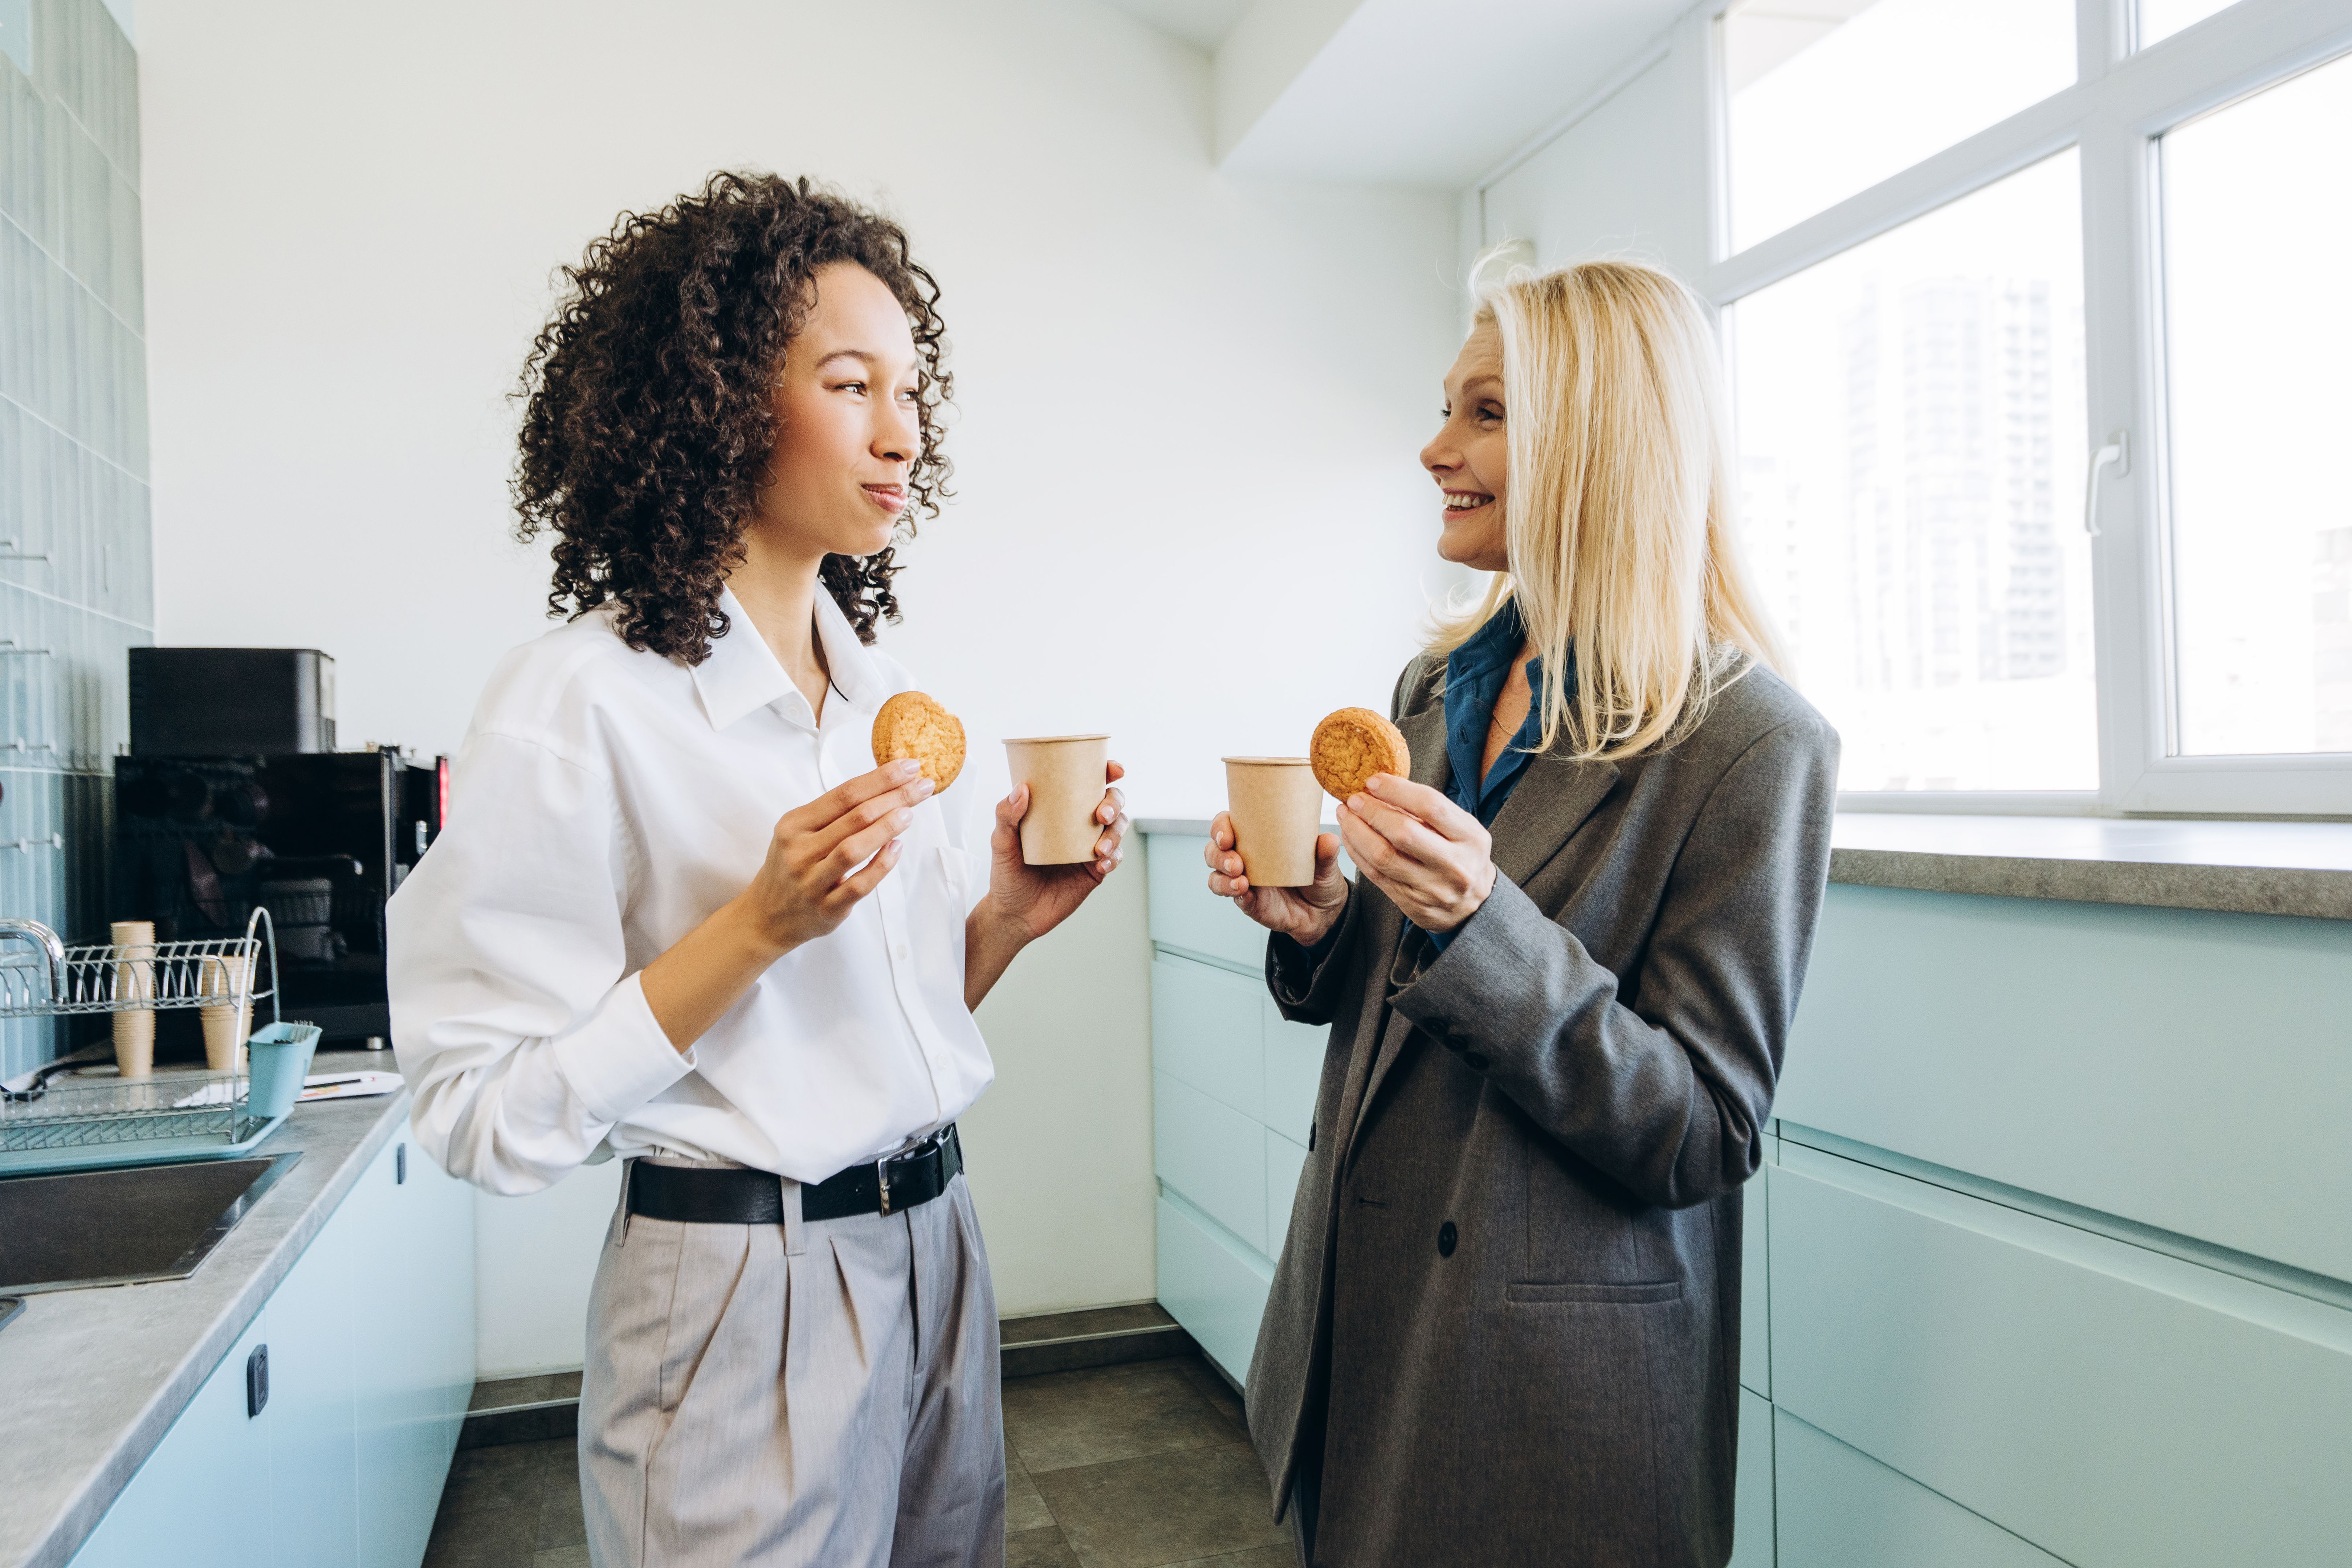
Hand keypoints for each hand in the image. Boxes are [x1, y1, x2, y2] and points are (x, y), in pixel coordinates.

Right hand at [738, 760, 935, 954]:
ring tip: (910, 813)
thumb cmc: (793, 864)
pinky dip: (881, 866)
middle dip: (894, 797)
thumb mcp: (799, 832)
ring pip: (853, 849)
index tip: (909, 766)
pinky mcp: (827, 909)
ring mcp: (812, 881)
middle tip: (923, 786)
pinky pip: (859, 885)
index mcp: (794, 824)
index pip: (844, 794)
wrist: (766, 915)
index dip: (880, 778)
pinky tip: (896, 848)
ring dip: (886, 828)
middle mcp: (799, 851)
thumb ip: (834, 813)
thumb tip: (886, 786)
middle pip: (854, 816)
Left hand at [983, 761, 1129, 944]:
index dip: (1106, 771)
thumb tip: (1021, 789)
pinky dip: (1112, 858)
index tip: (1112, 769)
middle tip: (1101, 814)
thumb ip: (1006, 815)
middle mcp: (1078, 824)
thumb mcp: (1000, 842)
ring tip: (1099, 847)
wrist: (1013, 914)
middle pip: (1112, 802)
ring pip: (1118, 829)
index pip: (1087, 782)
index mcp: (1059, 809)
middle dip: (1115, 803)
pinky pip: (1113, 859)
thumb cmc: (1006, 873)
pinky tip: (1100, 863)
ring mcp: (1089, 847)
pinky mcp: (1094, 871)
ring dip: (1116, 833)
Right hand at [1205, 815, 1348, 947]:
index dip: (1220, 827)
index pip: (1227, 826)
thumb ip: (1325, 852)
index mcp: (1256, 840)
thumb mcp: (1325, 863)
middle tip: (1235, 862)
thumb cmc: (1319, 878)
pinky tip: (1245, 893)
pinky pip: (1236, 899)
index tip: (1228, 834)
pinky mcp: (1251, 903)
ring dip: (1222, 878)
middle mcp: (1245, 858)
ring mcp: (1245, 882)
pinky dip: (1236, 895)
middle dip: (1218, 855)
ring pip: (1216, 877)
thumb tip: (1328, 839)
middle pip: (1213, 852)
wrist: (1325, 911)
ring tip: (1241, 880)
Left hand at [1334, 774, 1495, 932]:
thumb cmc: (1462, 855)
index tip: (1374, 781)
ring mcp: (1433, 889)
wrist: (1473, 904)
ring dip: (1357, 832)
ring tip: (1346, 815)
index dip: (1397, 790)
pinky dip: (1358, 853)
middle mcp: (1454, 865)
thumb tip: (1382, 787)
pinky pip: (1376, 875)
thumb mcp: (1461, 828)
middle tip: (1354, 799)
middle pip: (1403, 832)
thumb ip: (1428, 810)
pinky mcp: (1412, 904)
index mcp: (1471, 838)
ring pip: (1383, 857)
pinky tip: (1350, 837)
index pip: (1430, 806)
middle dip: (1372, 811)